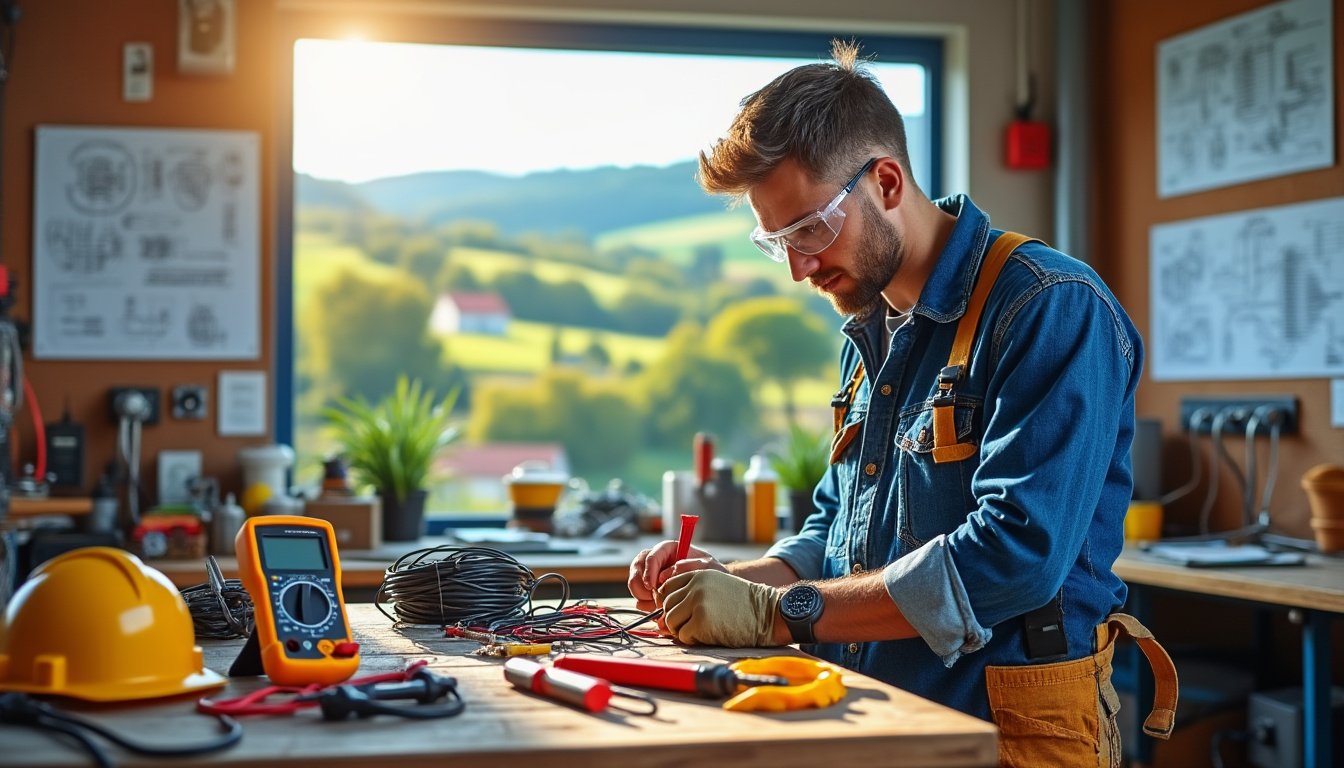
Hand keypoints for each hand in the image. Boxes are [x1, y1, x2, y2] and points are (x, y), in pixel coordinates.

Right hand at [627, 540, 724, 609]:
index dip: (649, 571)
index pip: (651, 556)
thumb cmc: (710, 572)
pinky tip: (656, 609)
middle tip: (653, 597)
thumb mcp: (709, 565)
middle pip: (637, 567)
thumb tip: (676, 568)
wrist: (712, 587)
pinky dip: (644, 604)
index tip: (652, 586)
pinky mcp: (649, 589)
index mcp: (669, 549)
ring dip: (642, 595)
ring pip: (635, 582)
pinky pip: (639, 596)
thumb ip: (694, 564)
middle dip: (641, 585)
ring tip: (657, 604)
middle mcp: (657, 559)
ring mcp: (651, 574)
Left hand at [658, 570, 782, 647]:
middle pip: (667, 606)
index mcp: (698, 575)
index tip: (681, 613)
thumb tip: (660, 620)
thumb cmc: (743, 605)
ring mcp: (697, 603)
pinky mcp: (701, 621)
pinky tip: (708, 636)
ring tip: (701, 630)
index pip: (667, 588)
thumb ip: (690, 596)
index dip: (670, 604)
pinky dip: (692, 640)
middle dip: (675, 619)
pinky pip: (683, 636)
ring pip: (671, 621)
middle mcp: (695, 586)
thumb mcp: (716, 588)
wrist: (767, 613)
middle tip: (692, 626)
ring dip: (682, 630)